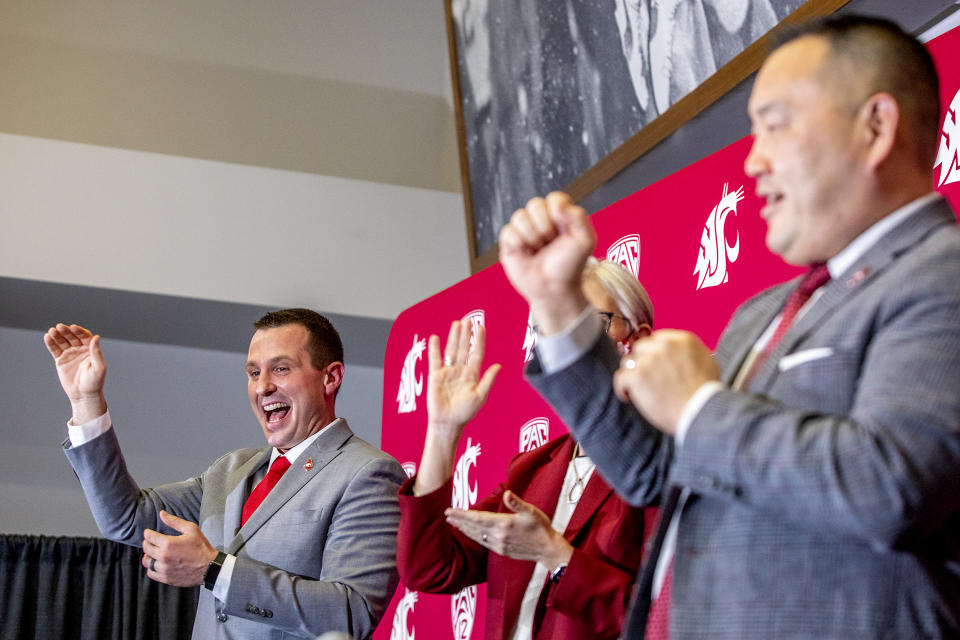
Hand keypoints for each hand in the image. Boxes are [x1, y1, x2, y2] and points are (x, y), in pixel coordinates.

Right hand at [43, 323, 107, 423]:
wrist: (83, 394)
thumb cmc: (94, 382)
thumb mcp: (99, 367)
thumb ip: (96, 352)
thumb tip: (96, 337)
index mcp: (90, 349)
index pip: (84, 336)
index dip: (78, 331)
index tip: (72, 327)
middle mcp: (80, 349)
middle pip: (72, 337)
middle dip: (66, 331)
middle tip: (59, 327)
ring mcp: (70, 354)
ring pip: (62, 342)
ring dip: (57, 335)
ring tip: (51, 331)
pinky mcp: (61, 360)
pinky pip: (55, 349)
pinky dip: (51, 343)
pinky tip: (47, 337)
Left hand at [142, 510, 217, 586]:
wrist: (209, 567)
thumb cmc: (201, 548)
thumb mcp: (191, 529)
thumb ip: (174, 521)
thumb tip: (162, 514)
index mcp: (168, 544)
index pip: (149, 537)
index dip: (148, 533)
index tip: (149, 533)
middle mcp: (163, 557)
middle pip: (146, 548)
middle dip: (147, 542)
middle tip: (152, 541)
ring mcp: (164, 569)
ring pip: (146, 561)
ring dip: (148, 556)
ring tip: (154, 553)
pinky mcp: (165, 578)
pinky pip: (150, 573)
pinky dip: (151, 568)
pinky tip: (157, 564)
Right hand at [427, 321, 500, 435]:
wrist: (448, 423)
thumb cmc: (465, 412)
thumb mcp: (480, 396)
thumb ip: (488, 380)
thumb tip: (498, 366)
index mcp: (472, 374)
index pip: (476, 353)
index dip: (479, 340)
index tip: (481, 327)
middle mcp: (460, 370)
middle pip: (464, 348)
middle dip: (466, 334)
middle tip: (469, 319)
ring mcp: (447, 372)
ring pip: (451, 350)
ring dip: (454, 337)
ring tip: (457, 323)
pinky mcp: (435, 376)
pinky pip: (435, 360)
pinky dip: (435, 349)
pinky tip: (435, 338)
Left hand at [444, 490, 573, 571]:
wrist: (548, 549)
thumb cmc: (541, 528)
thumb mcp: (531, 512)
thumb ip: (517, 503)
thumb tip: (506, 493)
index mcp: (504, 524)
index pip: (477, 518)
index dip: (462, 515)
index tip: (450, 511)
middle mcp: (498, 536)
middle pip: (473, 527)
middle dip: (459, 521)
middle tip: (446, 515)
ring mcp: (498, 545)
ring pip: (476, 535)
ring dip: (464, 529)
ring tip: (454, 523)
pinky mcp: (501, 550)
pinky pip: (482, 542)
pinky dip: (473, 536)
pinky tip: (470, 533)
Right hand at [498, 192, 596, 334]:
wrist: (554, 288)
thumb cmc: (570, 266)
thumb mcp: (584, 240)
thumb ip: (578, 216)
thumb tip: (557, 203)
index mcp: (559, 215)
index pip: (554, 198)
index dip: (558, 214)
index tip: (563, 231)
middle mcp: (540, 220)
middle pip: (535, 204)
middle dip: (545, 226)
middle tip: (550, 243)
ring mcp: (524, 230)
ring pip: (519, 216)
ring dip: (532, 236)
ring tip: (538, 249)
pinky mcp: (509, 242)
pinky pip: (508, 231)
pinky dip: (519, 244)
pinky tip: (526, 254)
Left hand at [613, 330, 720, 433]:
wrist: (701, 412)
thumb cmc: (706, 393)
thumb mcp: (708, 362)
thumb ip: (689, 353)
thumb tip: (680, 353)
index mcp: (682, 339)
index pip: (656, 339)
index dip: (652, 353)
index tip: (653, 365)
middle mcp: (664, 345)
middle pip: (640, 348)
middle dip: (642, 362)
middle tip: (646, 378)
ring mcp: (649, 360)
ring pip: (628, 362)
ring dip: (632, 375)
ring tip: (638, 390)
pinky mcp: (637, 376)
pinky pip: (620, 377)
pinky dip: (622, 388)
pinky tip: (628, 396)